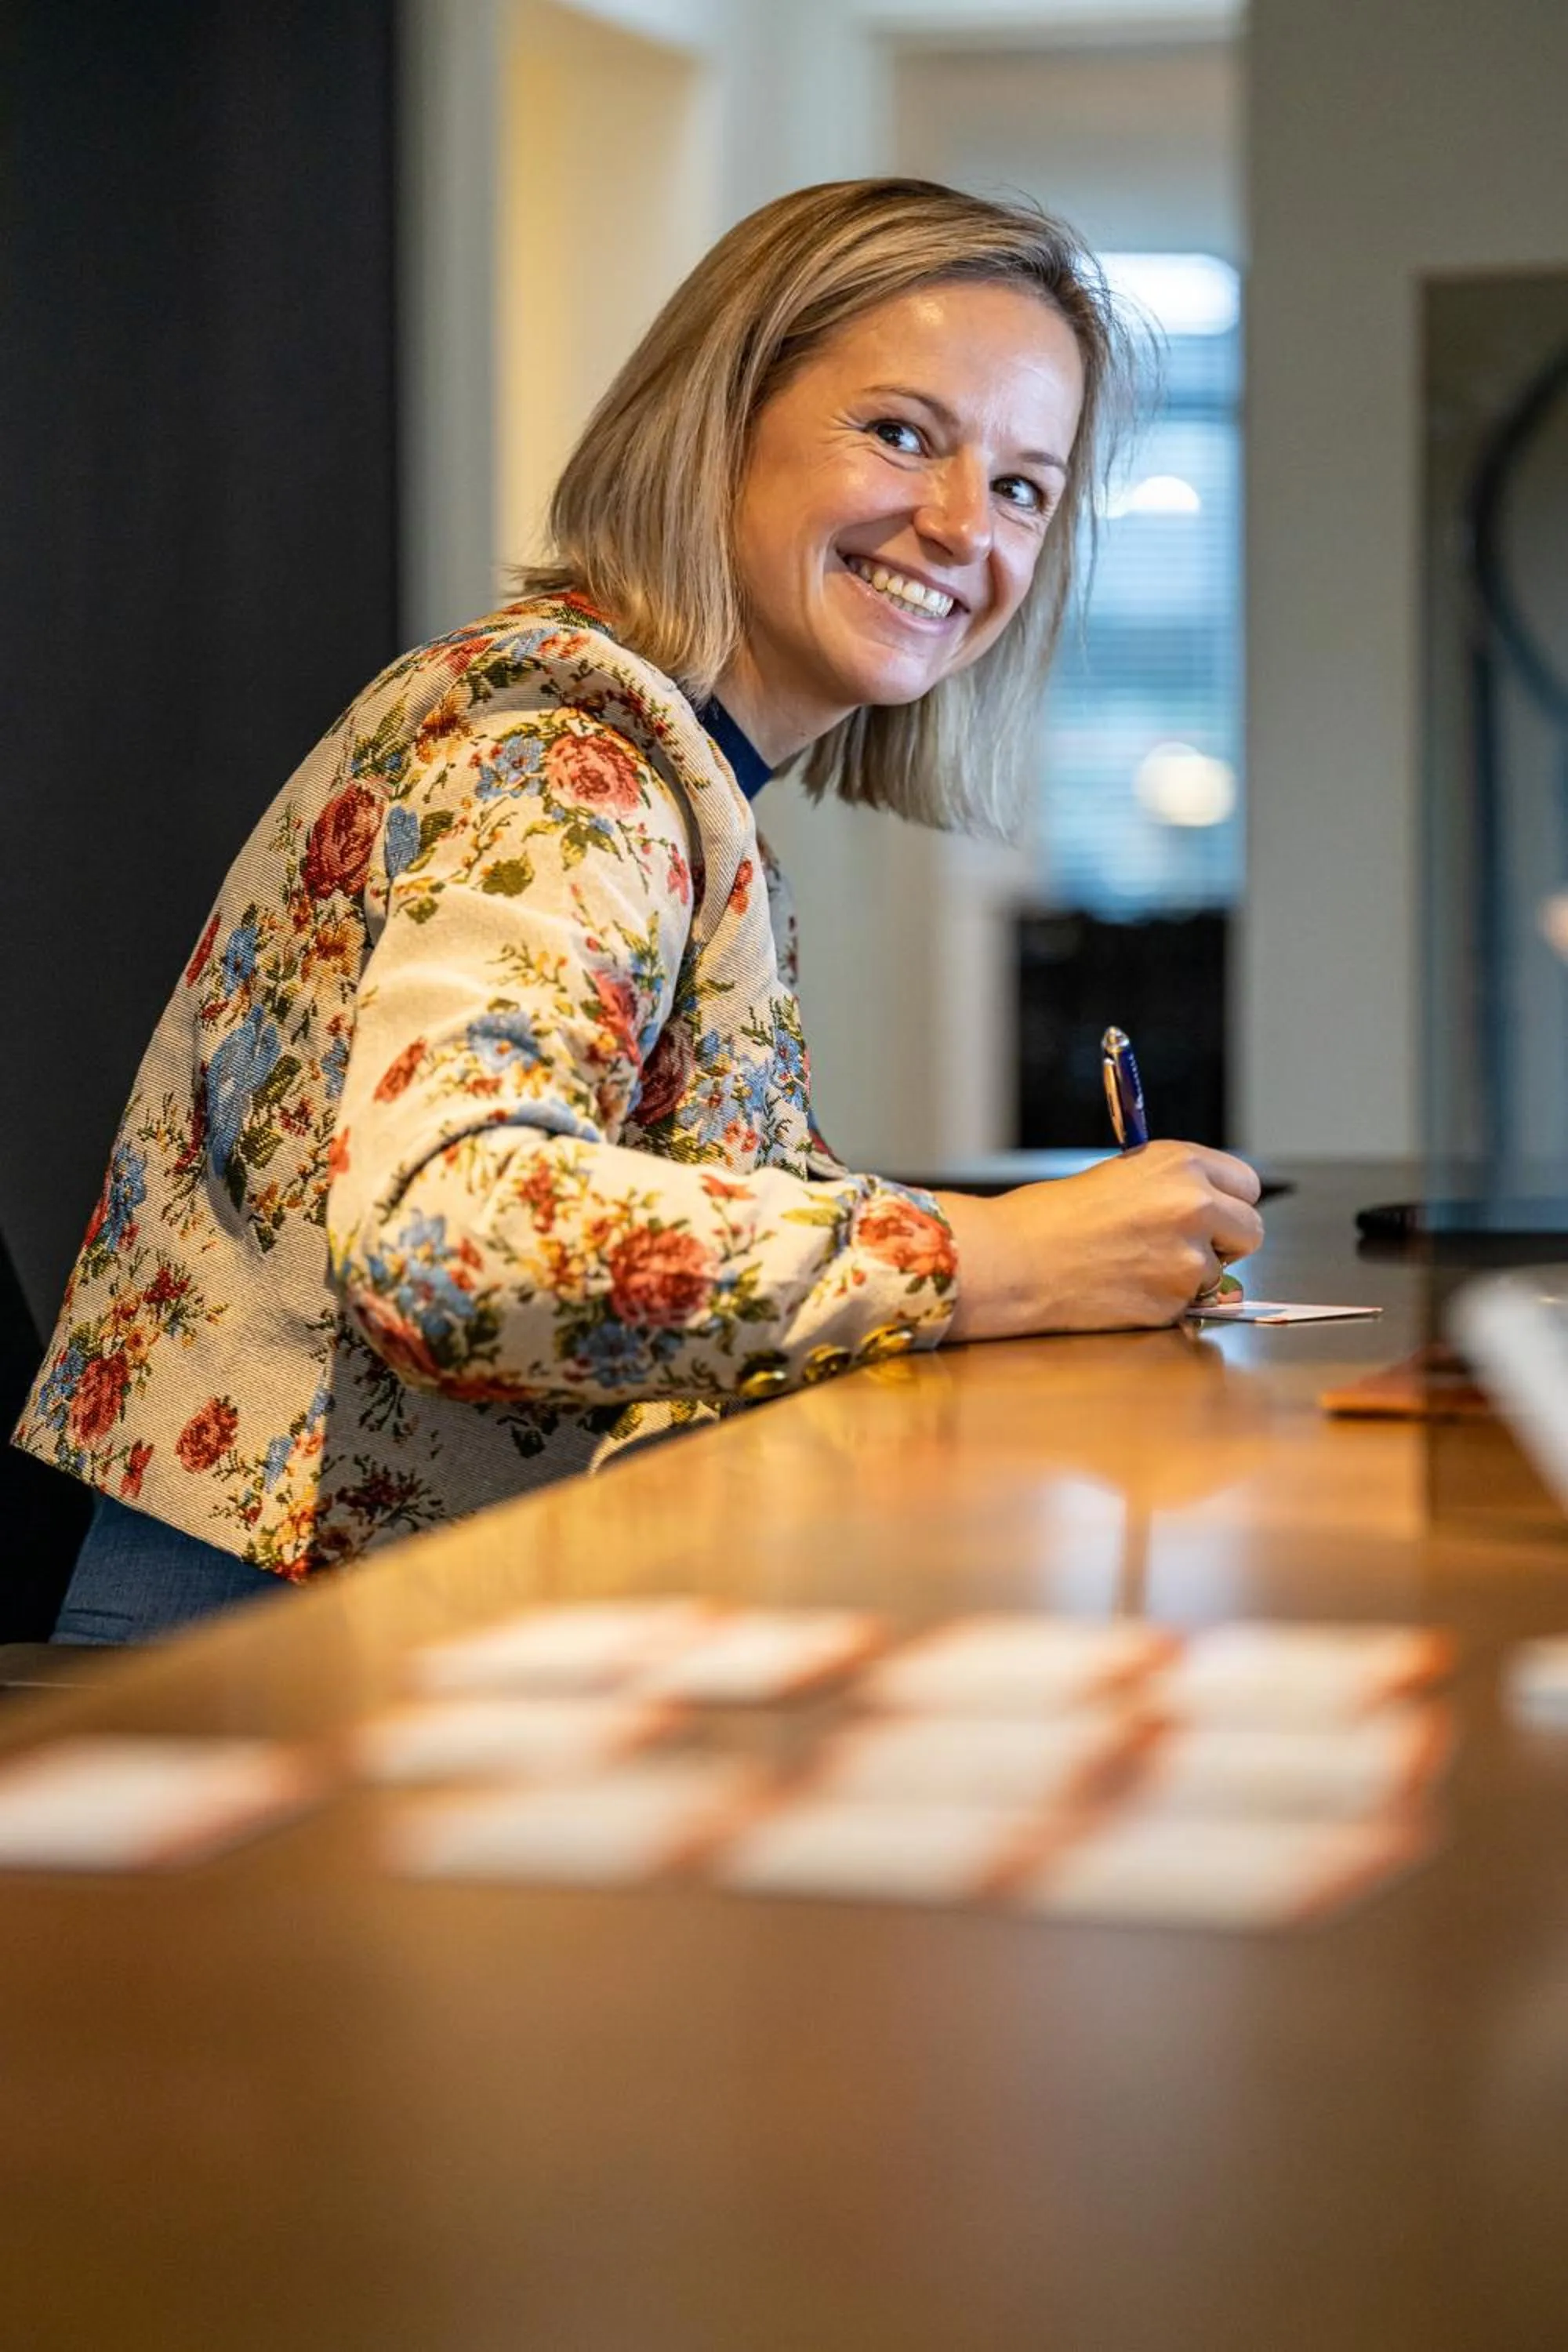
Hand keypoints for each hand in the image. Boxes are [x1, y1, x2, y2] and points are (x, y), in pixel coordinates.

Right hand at [934, 1142, 1264, 1341]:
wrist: (1015, 1260)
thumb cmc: (1051, 1216)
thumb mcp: (1122, 1176)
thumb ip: (1172, 1187)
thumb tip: (1209, 1209)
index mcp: (1181, 1163)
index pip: (1246, 1184)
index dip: (1228, 1201)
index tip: (1212, 1213)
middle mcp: (1195, 1204)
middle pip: (1251, 1229)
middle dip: (1225, 1241)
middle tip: (1183, 1246)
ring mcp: (1188, 1256)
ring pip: (1220, 1272)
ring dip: (1190, 1274)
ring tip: (1136, 1266)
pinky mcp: (1175, 1300)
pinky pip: (1190, 1303)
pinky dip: (1166, 1300)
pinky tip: (1125, 1288)